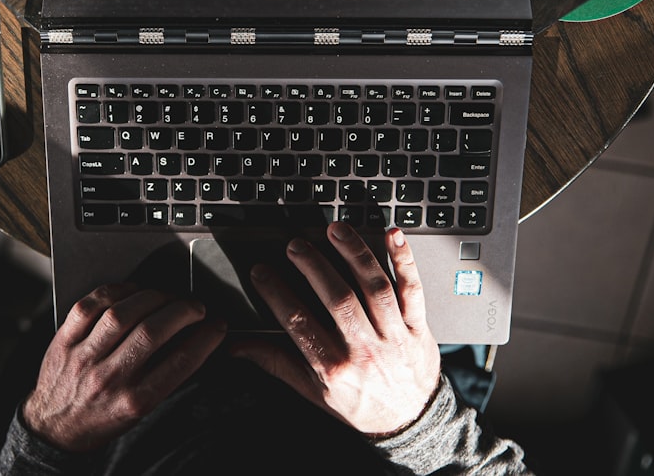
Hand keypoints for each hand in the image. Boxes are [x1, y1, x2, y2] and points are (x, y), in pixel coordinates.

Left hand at [22, 284, 226, 451]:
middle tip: (194, 306)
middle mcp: (108, 379)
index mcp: (133, 402)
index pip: (179, 362)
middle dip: (183, 311)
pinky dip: (114, 292)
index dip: (205, 338)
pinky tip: (130, 291)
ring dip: (152, 297)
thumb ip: (166, 378)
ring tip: (166, 296)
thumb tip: (195, 341)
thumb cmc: (101, 418)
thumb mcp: (141, 410)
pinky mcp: (63, 342)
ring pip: (121, 314)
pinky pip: (89, 306)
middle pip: (152, 332)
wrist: (55, 429)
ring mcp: (83, 358)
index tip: (216, 325)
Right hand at [231, 222, 440, 435]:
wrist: (408, 422)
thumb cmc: (358, 404)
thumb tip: (237, 346)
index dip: (276, 293)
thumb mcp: (311, 390)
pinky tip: (392, 235)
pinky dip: (404, 260)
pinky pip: (412, 289)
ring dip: (353, 254)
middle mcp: (363, 349)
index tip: (261, 271)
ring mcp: (393, 335)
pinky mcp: (417, 326)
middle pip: (337, 299)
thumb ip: (274, 362)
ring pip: (373, 287)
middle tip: (295, 245)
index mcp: (333, 366)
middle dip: (314, 267)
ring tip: (335, 231)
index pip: (299, 322)